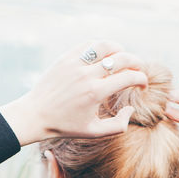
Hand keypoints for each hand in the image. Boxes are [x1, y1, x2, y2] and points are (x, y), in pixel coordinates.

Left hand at [0, 41, 149, 145]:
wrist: (35, 115)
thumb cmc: (65, 126)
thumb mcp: (94, 132)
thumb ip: (119, 125)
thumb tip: (131, 109)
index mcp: (96, 93)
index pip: (129, 77)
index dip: (142, 79)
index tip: (143, 84)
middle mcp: (86, 75)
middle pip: (121, 58)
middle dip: (137, 62)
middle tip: (139, 68)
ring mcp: (75, 64)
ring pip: (105, 45)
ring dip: (119, 48)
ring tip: (123, 56)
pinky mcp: (66, 58)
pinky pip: (88, 45)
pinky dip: (100, 47)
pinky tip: (105, 54)